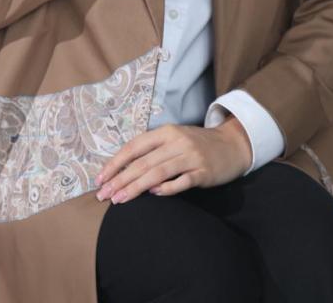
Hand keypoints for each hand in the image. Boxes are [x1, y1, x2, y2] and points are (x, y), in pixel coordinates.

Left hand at [94, 115, 252, 204]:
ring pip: (158, 172)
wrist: (232, 144)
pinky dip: (166, 188)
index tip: (100, 178)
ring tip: (120, 199)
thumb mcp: (175, 139)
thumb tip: (124, 169)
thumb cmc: (197, 144)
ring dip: (136, 187)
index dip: (116, 163)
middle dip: (120, 180)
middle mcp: (177, 142)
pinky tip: (153, 195)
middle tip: (104, 195)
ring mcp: (191, 156)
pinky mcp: (203, 172)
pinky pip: (181, 181)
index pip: (134, 147)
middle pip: (143, 162)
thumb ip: (153, 150)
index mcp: (166, 132)